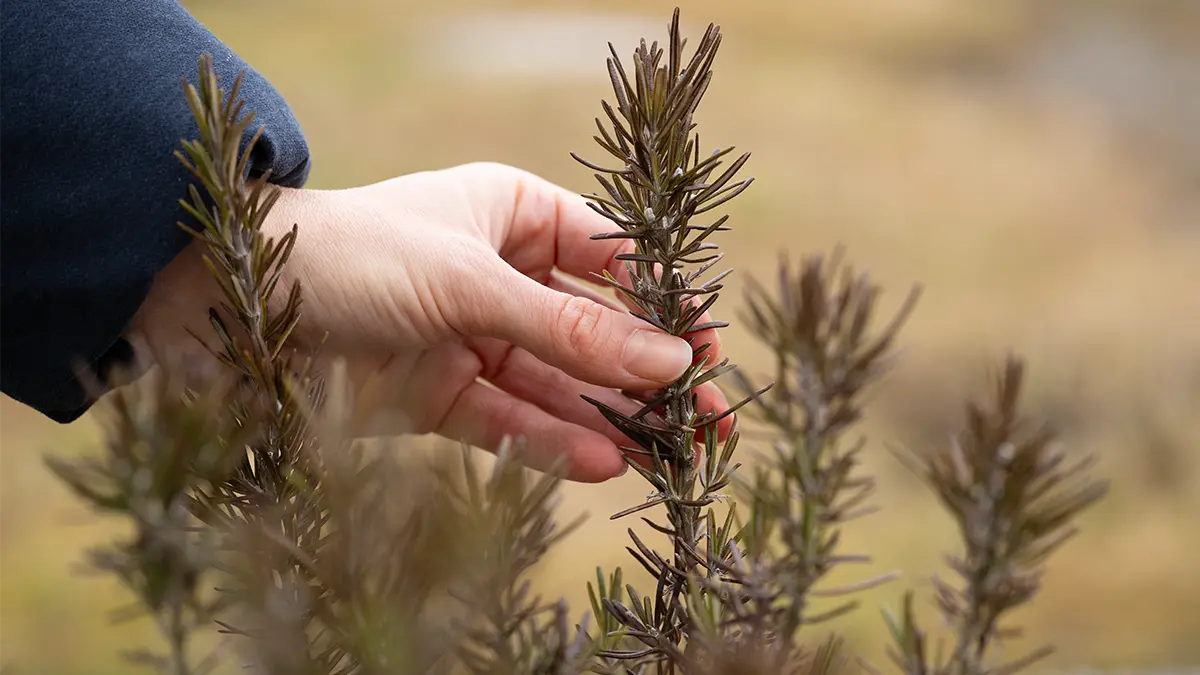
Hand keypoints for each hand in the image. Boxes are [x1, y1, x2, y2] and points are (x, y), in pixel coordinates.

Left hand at [128, 162, 731, 481]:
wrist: (224, 306)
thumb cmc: (348, 256)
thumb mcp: (469, 283)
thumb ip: (568, 330)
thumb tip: (670, 362)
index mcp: (513, 215)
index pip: (613, 260)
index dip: (666, 303)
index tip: (709, 348)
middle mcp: (500, 276)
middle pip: (594, 331)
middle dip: (650, 376)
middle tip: (711, 422)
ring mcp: (471, 339)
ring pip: (557, 384)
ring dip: (612, 418)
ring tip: (672, 456)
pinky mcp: (439, 398)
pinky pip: (509, 423)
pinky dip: (552, 442)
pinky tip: (605, 463)